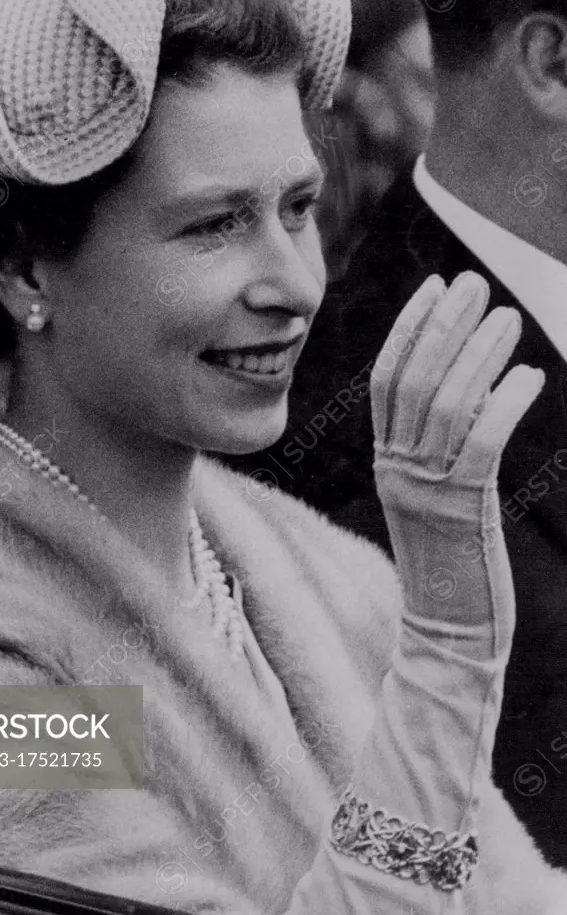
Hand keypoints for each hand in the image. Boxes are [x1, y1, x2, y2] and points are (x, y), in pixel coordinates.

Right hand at [370, 271, 543, 658]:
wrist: (446, 630)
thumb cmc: (450, 560)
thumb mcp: (434, 493)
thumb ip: (441, 443)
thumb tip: (471, 383)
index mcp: (385, 460)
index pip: (386, 378)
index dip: (410, 328)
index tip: (435, 287)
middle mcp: (396, 468)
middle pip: (412, 380)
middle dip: (443, 324)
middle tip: (472, 283)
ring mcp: (422, 489)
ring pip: (444, 404)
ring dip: (477, 354)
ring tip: (506, 317)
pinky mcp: (457, 511)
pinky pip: (480, 444)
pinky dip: (503, 403)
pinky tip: (528, 376)